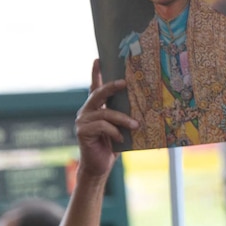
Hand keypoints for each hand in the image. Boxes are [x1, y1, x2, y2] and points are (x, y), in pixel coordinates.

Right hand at [75, 59, 137, 178]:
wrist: (99, 166)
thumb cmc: (112, 146)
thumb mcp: (121, 128)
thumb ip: (123, 115)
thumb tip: (143, 104)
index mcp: (95, 108)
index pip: (94, 87)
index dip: (95, 73)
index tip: (98, 59)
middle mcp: (86, 111)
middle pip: (98, 94)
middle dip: (111, 87)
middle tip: (125, 82)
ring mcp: (83, 121)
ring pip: (105, 113)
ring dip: (123, 119)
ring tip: (136, 126)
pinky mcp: (82, 131)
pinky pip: (102, 126)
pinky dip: (114, 132)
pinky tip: (121, 139)